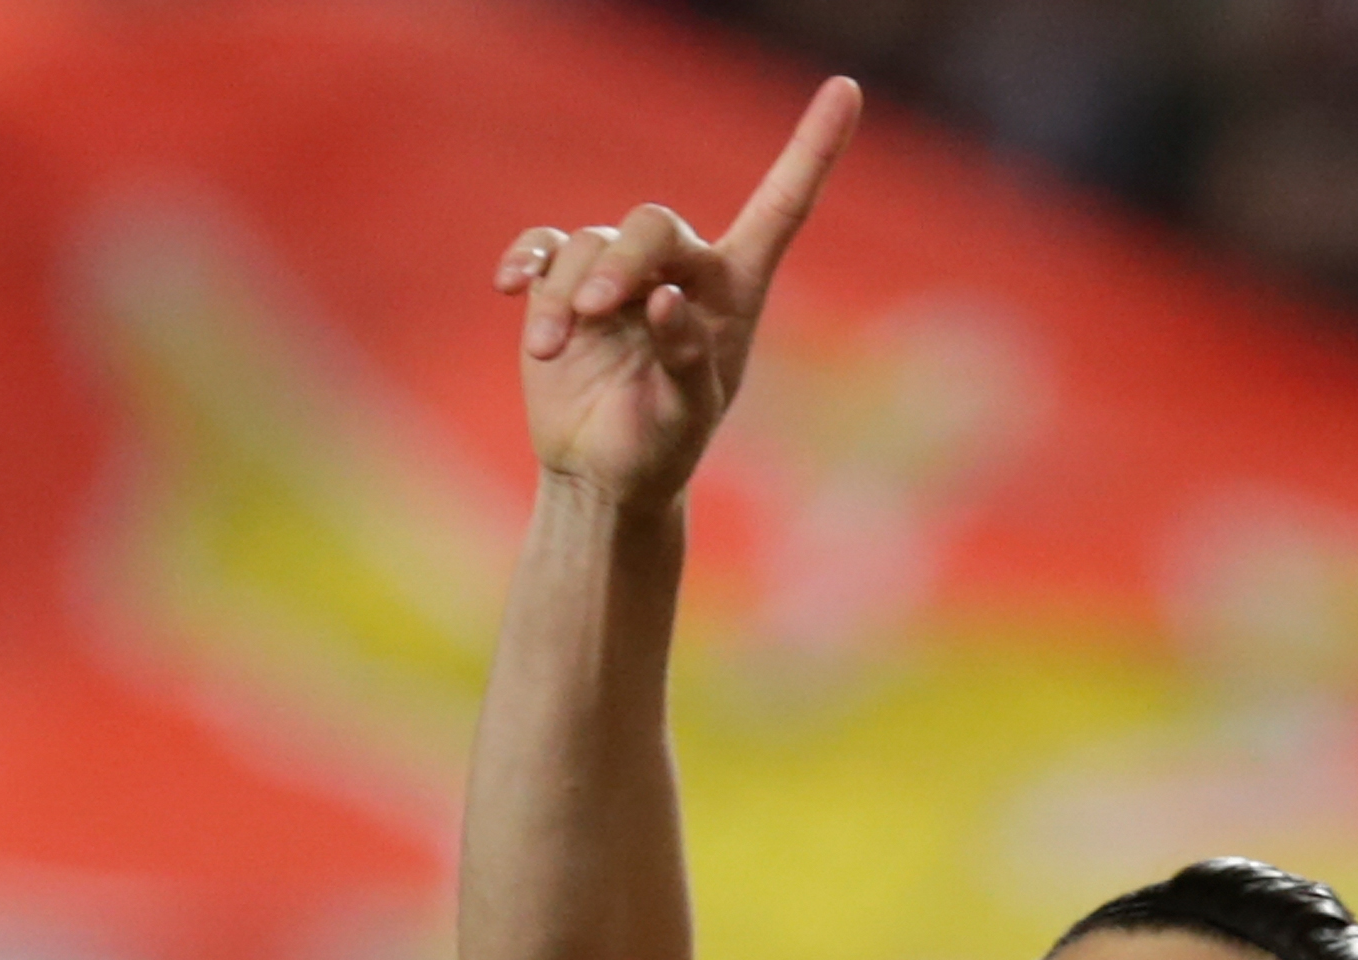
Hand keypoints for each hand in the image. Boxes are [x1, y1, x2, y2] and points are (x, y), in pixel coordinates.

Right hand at [490, 76, 860, 513]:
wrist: (601, 473)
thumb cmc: (661, 447)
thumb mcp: (685, 417)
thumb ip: (686, 360)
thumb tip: (664, 302)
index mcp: (735, 291)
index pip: (781, 208)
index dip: (813, 150)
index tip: (846, 89)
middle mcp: (682, 269)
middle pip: (653, 225)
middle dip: (622, 262)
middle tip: (597, 312)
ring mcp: (621, 272)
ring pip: (588, 245)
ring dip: (564, 294)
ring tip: (552, 352)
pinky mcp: (565, 282)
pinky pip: (544, 247)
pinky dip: (527, 261)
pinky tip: (510, 287)